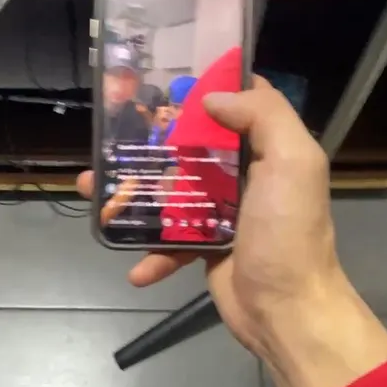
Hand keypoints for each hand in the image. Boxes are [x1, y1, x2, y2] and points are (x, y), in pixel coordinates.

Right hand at [79, 76, 386, 386]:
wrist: (287, 311)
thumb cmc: (289, 234)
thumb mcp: (293, 163)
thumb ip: (264, 116)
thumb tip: (214, 96)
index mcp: (268, 148)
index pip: (237, 102)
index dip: (204, 85)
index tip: (161, 75)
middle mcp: (245, 174)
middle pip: (191, 144)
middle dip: (150, 139)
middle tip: (111, 134)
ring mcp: (221, 212)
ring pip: (170, 190)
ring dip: (132, 193)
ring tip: (92, 189)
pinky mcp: (204, 247)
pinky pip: (169, 241)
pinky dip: (150, 254)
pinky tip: (138, 268)